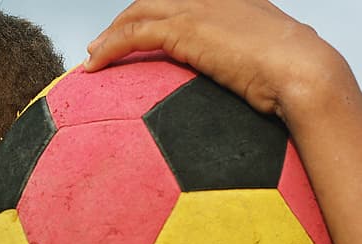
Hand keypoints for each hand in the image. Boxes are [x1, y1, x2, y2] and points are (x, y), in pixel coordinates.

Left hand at [82, 0, 344, 119]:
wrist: (301, 71)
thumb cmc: (293, 75)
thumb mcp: (268, 61)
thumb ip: (248, 62)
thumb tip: (247, 84)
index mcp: (230, 2)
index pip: (179, 2)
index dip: (153, 16)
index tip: (137, 34)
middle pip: (152, 2)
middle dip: (124, 22)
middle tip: (104, 45)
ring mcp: (197, 8)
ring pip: (137, 14)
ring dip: (109, 36)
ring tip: (93, 57)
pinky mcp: (184, 29)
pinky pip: (133, 34)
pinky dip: (109, 48)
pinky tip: (94, 65)